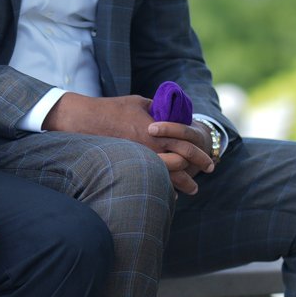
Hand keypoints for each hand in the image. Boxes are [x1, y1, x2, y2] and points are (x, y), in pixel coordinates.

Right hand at [45, 93, 217, 194]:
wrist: (86, 119)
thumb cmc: (114, 108)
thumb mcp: (140, 102)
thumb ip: (158, 109)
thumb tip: (169, 112)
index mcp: (157, 128)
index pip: (186, 143)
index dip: (200, 153)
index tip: (209, 160)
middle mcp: (151, 145)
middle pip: (181, 162)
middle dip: (196, 168)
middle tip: (209, 170)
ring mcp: (140, 156)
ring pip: (167, 175)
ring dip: (183, 183)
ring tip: (193, 189)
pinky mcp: (129, 163)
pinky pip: (150, 178)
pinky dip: (162, 185)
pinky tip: (171, 193)